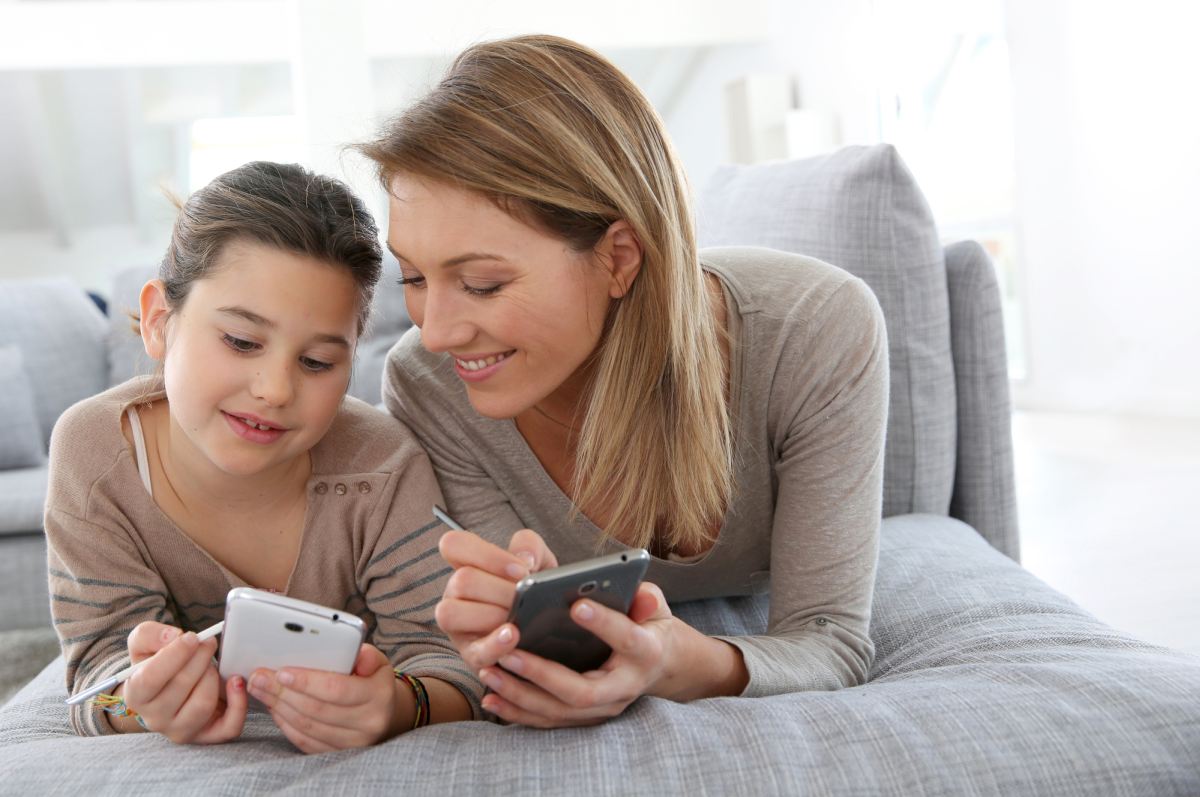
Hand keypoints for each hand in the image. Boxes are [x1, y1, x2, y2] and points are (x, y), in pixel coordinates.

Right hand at [122, 621, 247, 742]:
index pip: (149, 679)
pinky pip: (229, 727)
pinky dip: (238, 703)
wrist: (171, 687)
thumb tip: (172, 637)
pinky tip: (236, 682)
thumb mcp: (144, 645)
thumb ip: (149, 635)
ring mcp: (182, 731)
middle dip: (200, 658)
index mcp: (136, 695)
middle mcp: (156, 719)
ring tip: (212, 665)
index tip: (192, 637)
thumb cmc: (158, 664)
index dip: (175, 654)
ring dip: (213, 677)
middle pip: (181, 687)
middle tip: (207, 644)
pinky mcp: (208, 736)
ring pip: (203, 704)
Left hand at [247, 644, 408, 753]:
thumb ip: (366, 654)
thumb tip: (354, 652)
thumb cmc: (372, 679)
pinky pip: (304, 740)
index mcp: (379, 696)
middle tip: (259, 677)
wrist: (384, 711)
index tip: (282, 672)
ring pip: (306, 726)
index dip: (307, 682)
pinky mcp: (336, 753)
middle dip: (283, 692)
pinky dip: (284, 723)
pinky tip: (273, 706)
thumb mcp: (376, 661)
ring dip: (279, 706)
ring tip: (260, 688)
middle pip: (316, 709)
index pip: (337, 689)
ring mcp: (352, 743)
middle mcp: (368, 724)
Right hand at [435, 528, 557, 669]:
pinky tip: (514, 636)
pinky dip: (495, 644)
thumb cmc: (535, 588)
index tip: (523, 569)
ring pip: (450, 613)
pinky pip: (474, 651)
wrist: (553, 628)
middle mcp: (455, 593)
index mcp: (468, 564)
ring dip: (490, 615)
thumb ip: (530, 545)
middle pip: (461, 580)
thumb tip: (524, 560)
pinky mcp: (472, 654)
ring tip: (518, 618)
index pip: (452, 544)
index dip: (486, 554)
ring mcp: (458, 626)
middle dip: (501, 590)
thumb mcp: (539, 559)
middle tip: (525, 597)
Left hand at [476, 582, 678, 727]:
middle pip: (582, 691)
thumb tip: (638, 594)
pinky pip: (548, 720)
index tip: (576, 605)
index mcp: (645, 653)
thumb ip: (645, 598)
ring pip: (559, 711)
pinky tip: (491, 697)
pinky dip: (517, 712)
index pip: (626, 639)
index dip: (604, 623)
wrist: (661, 664)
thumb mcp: (654, 606)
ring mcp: (603, 708)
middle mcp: (624, 688)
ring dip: (521, 694)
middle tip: (508, 652)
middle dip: (542, 674)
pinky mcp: (585, 717)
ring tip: (490, 671)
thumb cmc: (649, 624)